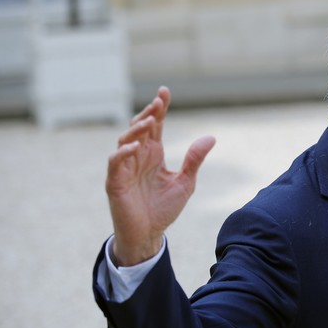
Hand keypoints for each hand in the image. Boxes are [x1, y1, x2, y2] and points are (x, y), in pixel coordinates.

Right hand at [105, 87, 215, 265]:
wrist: (149, 235)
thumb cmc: (164, 208)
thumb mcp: (185, 182)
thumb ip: (194, 160)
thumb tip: (211, 137)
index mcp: (153, 153)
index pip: (155, 125)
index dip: (159, 108)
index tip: (165, 91)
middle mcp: (138, 156)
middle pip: (139, 128)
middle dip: (148, 113)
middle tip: (159, 101)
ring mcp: (125, 168)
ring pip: (125, 141)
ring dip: (136, 130)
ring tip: (149, 122)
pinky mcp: (115, 183)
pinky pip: (115, 163)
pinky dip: (122, 154)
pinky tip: (134, 147)